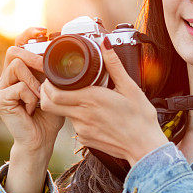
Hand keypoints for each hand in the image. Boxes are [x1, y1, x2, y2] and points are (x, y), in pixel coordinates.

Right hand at [0, 27, 65, 154]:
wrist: (40, 140)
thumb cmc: (49, 115)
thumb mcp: (54, 87)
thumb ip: (51, 70)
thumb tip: (59, 50)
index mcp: (18, 73)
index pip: (18, 45)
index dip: (28, 34)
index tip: (43, 31)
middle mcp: (5, 78)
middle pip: (14, 51)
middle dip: (34, 57)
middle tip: (47, 69)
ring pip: (16, 66)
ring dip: (34, 80)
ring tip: (39, 97)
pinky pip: (18, 86)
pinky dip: (30, 96)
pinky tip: (32, 108)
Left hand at [39, 37, 168, 165]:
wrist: (145, 147)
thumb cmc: (140, 119)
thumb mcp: (130, 87)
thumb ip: (114, 64)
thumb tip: (105, 44)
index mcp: (91, 99)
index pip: (54, 93)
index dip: (48, 84)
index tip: (53, 77)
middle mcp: (82, 116)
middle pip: (49, 104)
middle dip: (47, 93)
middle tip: (55, 85)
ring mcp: (82, 130)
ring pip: (63, 114)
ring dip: (66, 104)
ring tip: (82, 98)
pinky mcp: (85, 140)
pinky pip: (74, 126)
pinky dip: (78, 117)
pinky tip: (92, 114)